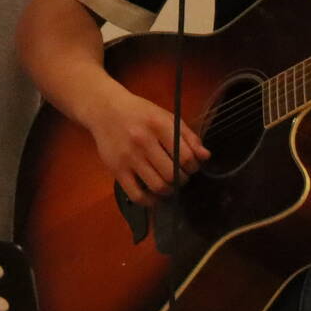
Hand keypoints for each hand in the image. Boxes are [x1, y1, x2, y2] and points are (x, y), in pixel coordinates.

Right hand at [82, 84, 209, 206]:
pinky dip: (150, 201)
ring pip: (158, 187)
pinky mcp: (116, 171)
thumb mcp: (166, 116)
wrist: (105, 109)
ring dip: (169, 191)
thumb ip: (188, 136)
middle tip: (180, 176)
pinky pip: (137, 196)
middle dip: (183, 179)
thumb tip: (205, 157)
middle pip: (173, 174)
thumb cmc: (140, 113)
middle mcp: (143, 142)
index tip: (191, 166)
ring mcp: (129, 158)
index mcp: (159, 126)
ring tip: (169, 184)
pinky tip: (154, 195)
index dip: (194, 166)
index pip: (186, 157)